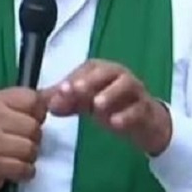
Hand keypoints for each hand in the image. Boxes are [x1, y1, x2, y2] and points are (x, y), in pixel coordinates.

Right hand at [0, 88, 48, 191]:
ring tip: (18, 153)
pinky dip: (25, 171)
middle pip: (34, 127)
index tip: (28, 119)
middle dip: (34, 137)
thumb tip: (61, 90)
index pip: (34, 100)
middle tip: (21, 139)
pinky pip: (24, 168)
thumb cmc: (0, 132)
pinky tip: (15, 166)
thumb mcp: (13, 110)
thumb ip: (37, 100)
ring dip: (30, 156)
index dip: (38, 113)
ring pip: (30, 149)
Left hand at [46, 59, 171, 155]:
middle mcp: (119, 76)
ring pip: (126, 85)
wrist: (144, 122)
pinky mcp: (146, 109)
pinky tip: (116, 123)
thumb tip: (44, 103)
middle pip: (107, 71)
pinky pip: (139, 109)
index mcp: (101, 71)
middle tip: (77, 92)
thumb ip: (64, 101)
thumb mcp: (84, 102)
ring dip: (111, 93)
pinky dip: (127, 115)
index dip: (73, 78)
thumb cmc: (110, 105)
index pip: (87, 69)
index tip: (60, 91)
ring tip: (97, 106)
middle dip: (90, 80)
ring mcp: (135, 91)